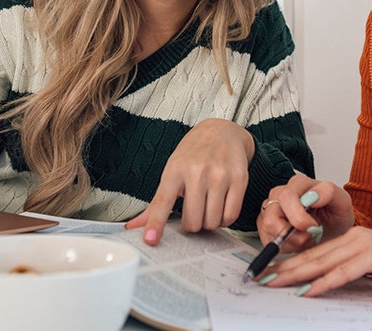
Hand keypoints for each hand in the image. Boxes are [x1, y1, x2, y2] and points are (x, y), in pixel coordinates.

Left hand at [125, 118, 253, 244]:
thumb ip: (156, 203)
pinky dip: (225, 219)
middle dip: (193, 223)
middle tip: (195, 210)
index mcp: (175, 170)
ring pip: (212, 222)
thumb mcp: (172, 172)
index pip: (162, 202)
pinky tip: (221, 207)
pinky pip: (231, 216)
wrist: (222, 131)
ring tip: (208, 207)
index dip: (156, 223)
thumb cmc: (194, 154)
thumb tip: (133, 226)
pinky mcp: (239, 179)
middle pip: (192, 222)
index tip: (151, 240)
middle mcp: (196, 172)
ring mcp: (219, 175)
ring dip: (210, 222)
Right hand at [257, 174, 353, 253]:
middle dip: (293, 235)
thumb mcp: (342, 203)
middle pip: (272, 218)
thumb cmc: (334, 215)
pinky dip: (285, 247)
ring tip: (305, 239)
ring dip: (290, 242)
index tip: (314, 228)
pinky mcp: (265, 226)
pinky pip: (268, 240)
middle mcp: (280, 194)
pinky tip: (297, 242)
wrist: (332, 230)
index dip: (299, 217)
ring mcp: (270, 210)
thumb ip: (329, 193)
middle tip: (310, 237)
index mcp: (298, 184)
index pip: (287, 197)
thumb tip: (314, 195)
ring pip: (269, 231)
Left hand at [259, 227, 371, 294]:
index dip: (290, 262)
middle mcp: (354, 237)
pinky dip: (325, 282)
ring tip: (275, 282)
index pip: (314, 253)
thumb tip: (325, 282)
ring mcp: (364, 244)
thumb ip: (350, 270)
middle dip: (285, 267)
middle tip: (261, 277)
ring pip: (323, 262)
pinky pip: (344, 272)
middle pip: (312, 255)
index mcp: (351, 239)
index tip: (269, 272)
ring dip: (296, 274)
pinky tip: (309, 291)